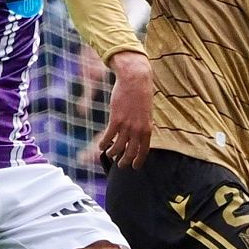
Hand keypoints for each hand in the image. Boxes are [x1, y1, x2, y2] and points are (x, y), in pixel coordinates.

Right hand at [101, 52, 153, 167]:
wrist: (135, 80)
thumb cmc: (141, 95)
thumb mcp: (146, 113)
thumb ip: (142, 126)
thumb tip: (136, 137)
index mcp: (147, 129)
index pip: (143, 151)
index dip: (138, 161)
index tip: (134, 167)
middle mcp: (137, 130)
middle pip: (130, 152)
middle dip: (124, 162)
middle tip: (120, 165)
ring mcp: (126, 126)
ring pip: (117, 147)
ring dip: (112, 153)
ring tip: (109, 154)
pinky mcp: (115, 120)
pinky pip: (108, 137)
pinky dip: (103, 144)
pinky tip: (101, 146)